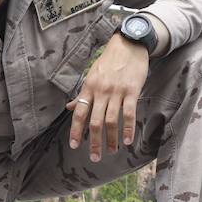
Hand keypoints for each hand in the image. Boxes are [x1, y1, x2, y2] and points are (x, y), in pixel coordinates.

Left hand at [66, 34, 149, 158]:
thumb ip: (82, 93)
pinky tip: (128, 140)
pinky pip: (129, 113)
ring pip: (111, 120)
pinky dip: (128, 128)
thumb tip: (69, 107)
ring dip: (111, 139)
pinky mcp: (132, 90)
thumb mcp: (92, 75)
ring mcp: (116, 91)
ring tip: (112, 151)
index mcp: (88, 88)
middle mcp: (100, 91)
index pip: (79, 113)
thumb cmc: (109, 61)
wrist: (129, 44)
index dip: (75, 131)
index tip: (74, 146)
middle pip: (94, 122)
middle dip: (94, 142)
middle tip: (94, 158)